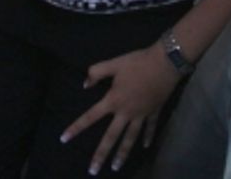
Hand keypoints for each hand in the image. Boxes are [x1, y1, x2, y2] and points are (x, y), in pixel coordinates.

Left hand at [60, 43, 181, 174]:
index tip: (63, 139)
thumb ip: (97, 72)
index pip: (90, 117)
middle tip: (92, 171)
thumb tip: (85, 84)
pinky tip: (145, 146)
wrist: (166, 62)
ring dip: (122, 154)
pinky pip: (150, 127)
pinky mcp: (154, 111)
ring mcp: (141, 114)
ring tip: (116, 167)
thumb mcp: (115, 63)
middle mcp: (125, 112)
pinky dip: (148, 137)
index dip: (76, 128)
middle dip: (100, 154)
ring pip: (130, 138)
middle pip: (111, 137)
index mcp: (113, 100)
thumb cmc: (138, 62)